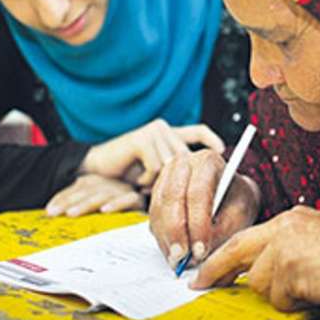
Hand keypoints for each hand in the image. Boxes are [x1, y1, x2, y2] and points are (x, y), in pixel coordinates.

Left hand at [46, 174, 143, 216]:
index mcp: (101, 184)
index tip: (49, 210)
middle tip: (54, 213)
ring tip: (72, 214)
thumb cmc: (126, 215)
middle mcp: (112, 185)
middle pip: (88, 189)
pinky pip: (128, 200)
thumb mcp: (103, 209)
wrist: (160, 206)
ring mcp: (126, 191)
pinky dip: (116, 204)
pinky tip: (105, 211)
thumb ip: (86, 208)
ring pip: (104, 194)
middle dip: (69, 200)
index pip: (79, 186)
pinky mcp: (140, 200)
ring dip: (87, 204)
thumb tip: (56, 214)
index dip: (63, 197)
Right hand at [81, 119, 224, 186]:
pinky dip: (147, 179)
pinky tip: (136, 179)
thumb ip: (174, 171)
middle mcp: (163, 129)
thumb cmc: (127, 173)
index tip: (223, 150)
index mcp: (169, 135)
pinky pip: (156, 166)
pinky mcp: (142, 138)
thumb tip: (199, 181)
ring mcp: (153, 131)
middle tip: (158, 190)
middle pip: (185, 158)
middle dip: (177, 178)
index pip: (196, 131)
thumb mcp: (155, 171)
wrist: (97, 169)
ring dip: (158, 181)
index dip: (211, 139)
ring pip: (171, 165)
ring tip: (143, 183)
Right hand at [148, 149, 261, 268]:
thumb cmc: (237, 202)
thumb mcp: (240, 214)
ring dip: (167, 238)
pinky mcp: (156, 195)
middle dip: (176, 232)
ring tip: (179, 261)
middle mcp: (182, 165)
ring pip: (158, 210)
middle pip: (172, 198)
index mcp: (207, 161)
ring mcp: (165, 178)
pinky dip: (162, 239)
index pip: (198, 192)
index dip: (198, 223)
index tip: (201, 250)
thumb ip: (223, 231)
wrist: (230, 195)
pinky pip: (153, 218)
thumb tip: (198, 253)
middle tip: (183, 258)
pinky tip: (174, 253)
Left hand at [191, 206, 319, 310]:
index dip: (223, 255)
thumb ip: (289, 247)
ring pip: (260, 282)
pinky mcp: (291, 270)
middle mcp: (284, 227)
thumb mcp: (319, 238)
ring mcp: (286, 248)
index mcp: (291, 218)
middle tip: (200, 283)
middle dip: (217, 270)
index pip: (246, 236)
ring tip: (312, 286)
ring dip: (281, 293)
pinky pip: (281, 298)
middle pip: (238, 252)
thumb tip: (262, 270)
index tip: (205, 268)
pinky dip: (297, 302)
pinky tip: (319, 291)